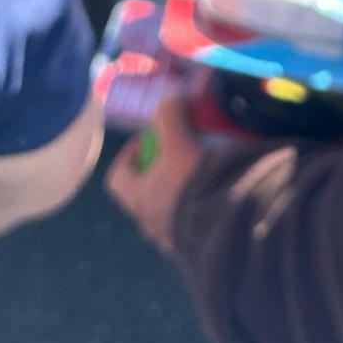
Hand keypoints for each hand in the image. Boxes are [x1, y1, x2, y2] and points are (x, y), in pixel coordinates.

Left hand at [106, 97, 204, 254]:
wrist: (224, 228)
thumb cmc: (193, 183)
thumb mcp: (180, 142)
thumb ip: (170, 115)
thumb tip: (171, 96)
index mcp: (138, 198)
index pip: (117, 177)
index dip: (129, 155)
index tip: (148, 141)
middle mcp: (148, 221)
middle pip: (143, 192)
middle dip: (159, 171)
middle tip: (180, 154)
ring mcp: (170, 238)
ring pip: (166, 209)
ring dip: (178, 190)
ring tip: (202, 172)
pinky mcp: (193, 246)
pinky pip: (188, 224)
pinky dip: (196, 207)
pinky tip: (216, 193)